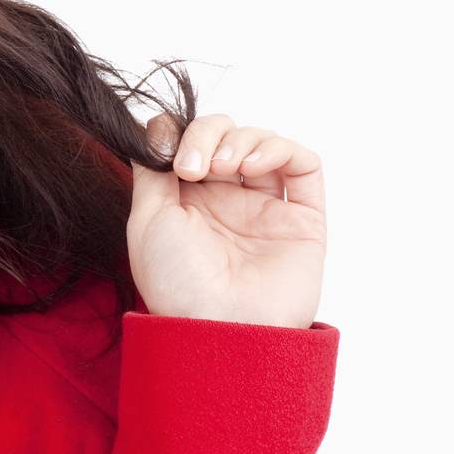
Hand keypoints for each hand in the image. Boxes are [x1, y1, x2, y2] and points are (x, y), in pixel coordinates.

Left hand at [127, 113, 325, 328]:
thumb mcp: (148, 220)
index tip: (168, 156)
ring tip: (223, 168)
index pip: (191, 142)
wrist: (218, 326)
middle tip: (192, 168)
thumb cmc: (177, 282)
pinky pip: (305, 165)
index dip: (182, 134)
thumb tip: (157, 126)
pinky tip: (252, 166)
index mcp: (188, 201)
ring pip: (264, 143)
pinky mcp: (301, 219)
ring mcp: (265, 209)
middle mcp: (227, 201)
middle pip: (226, 135)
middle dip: (208, 133)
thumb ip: (151, 170)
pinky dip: (280, 148)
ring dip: (242, 139)